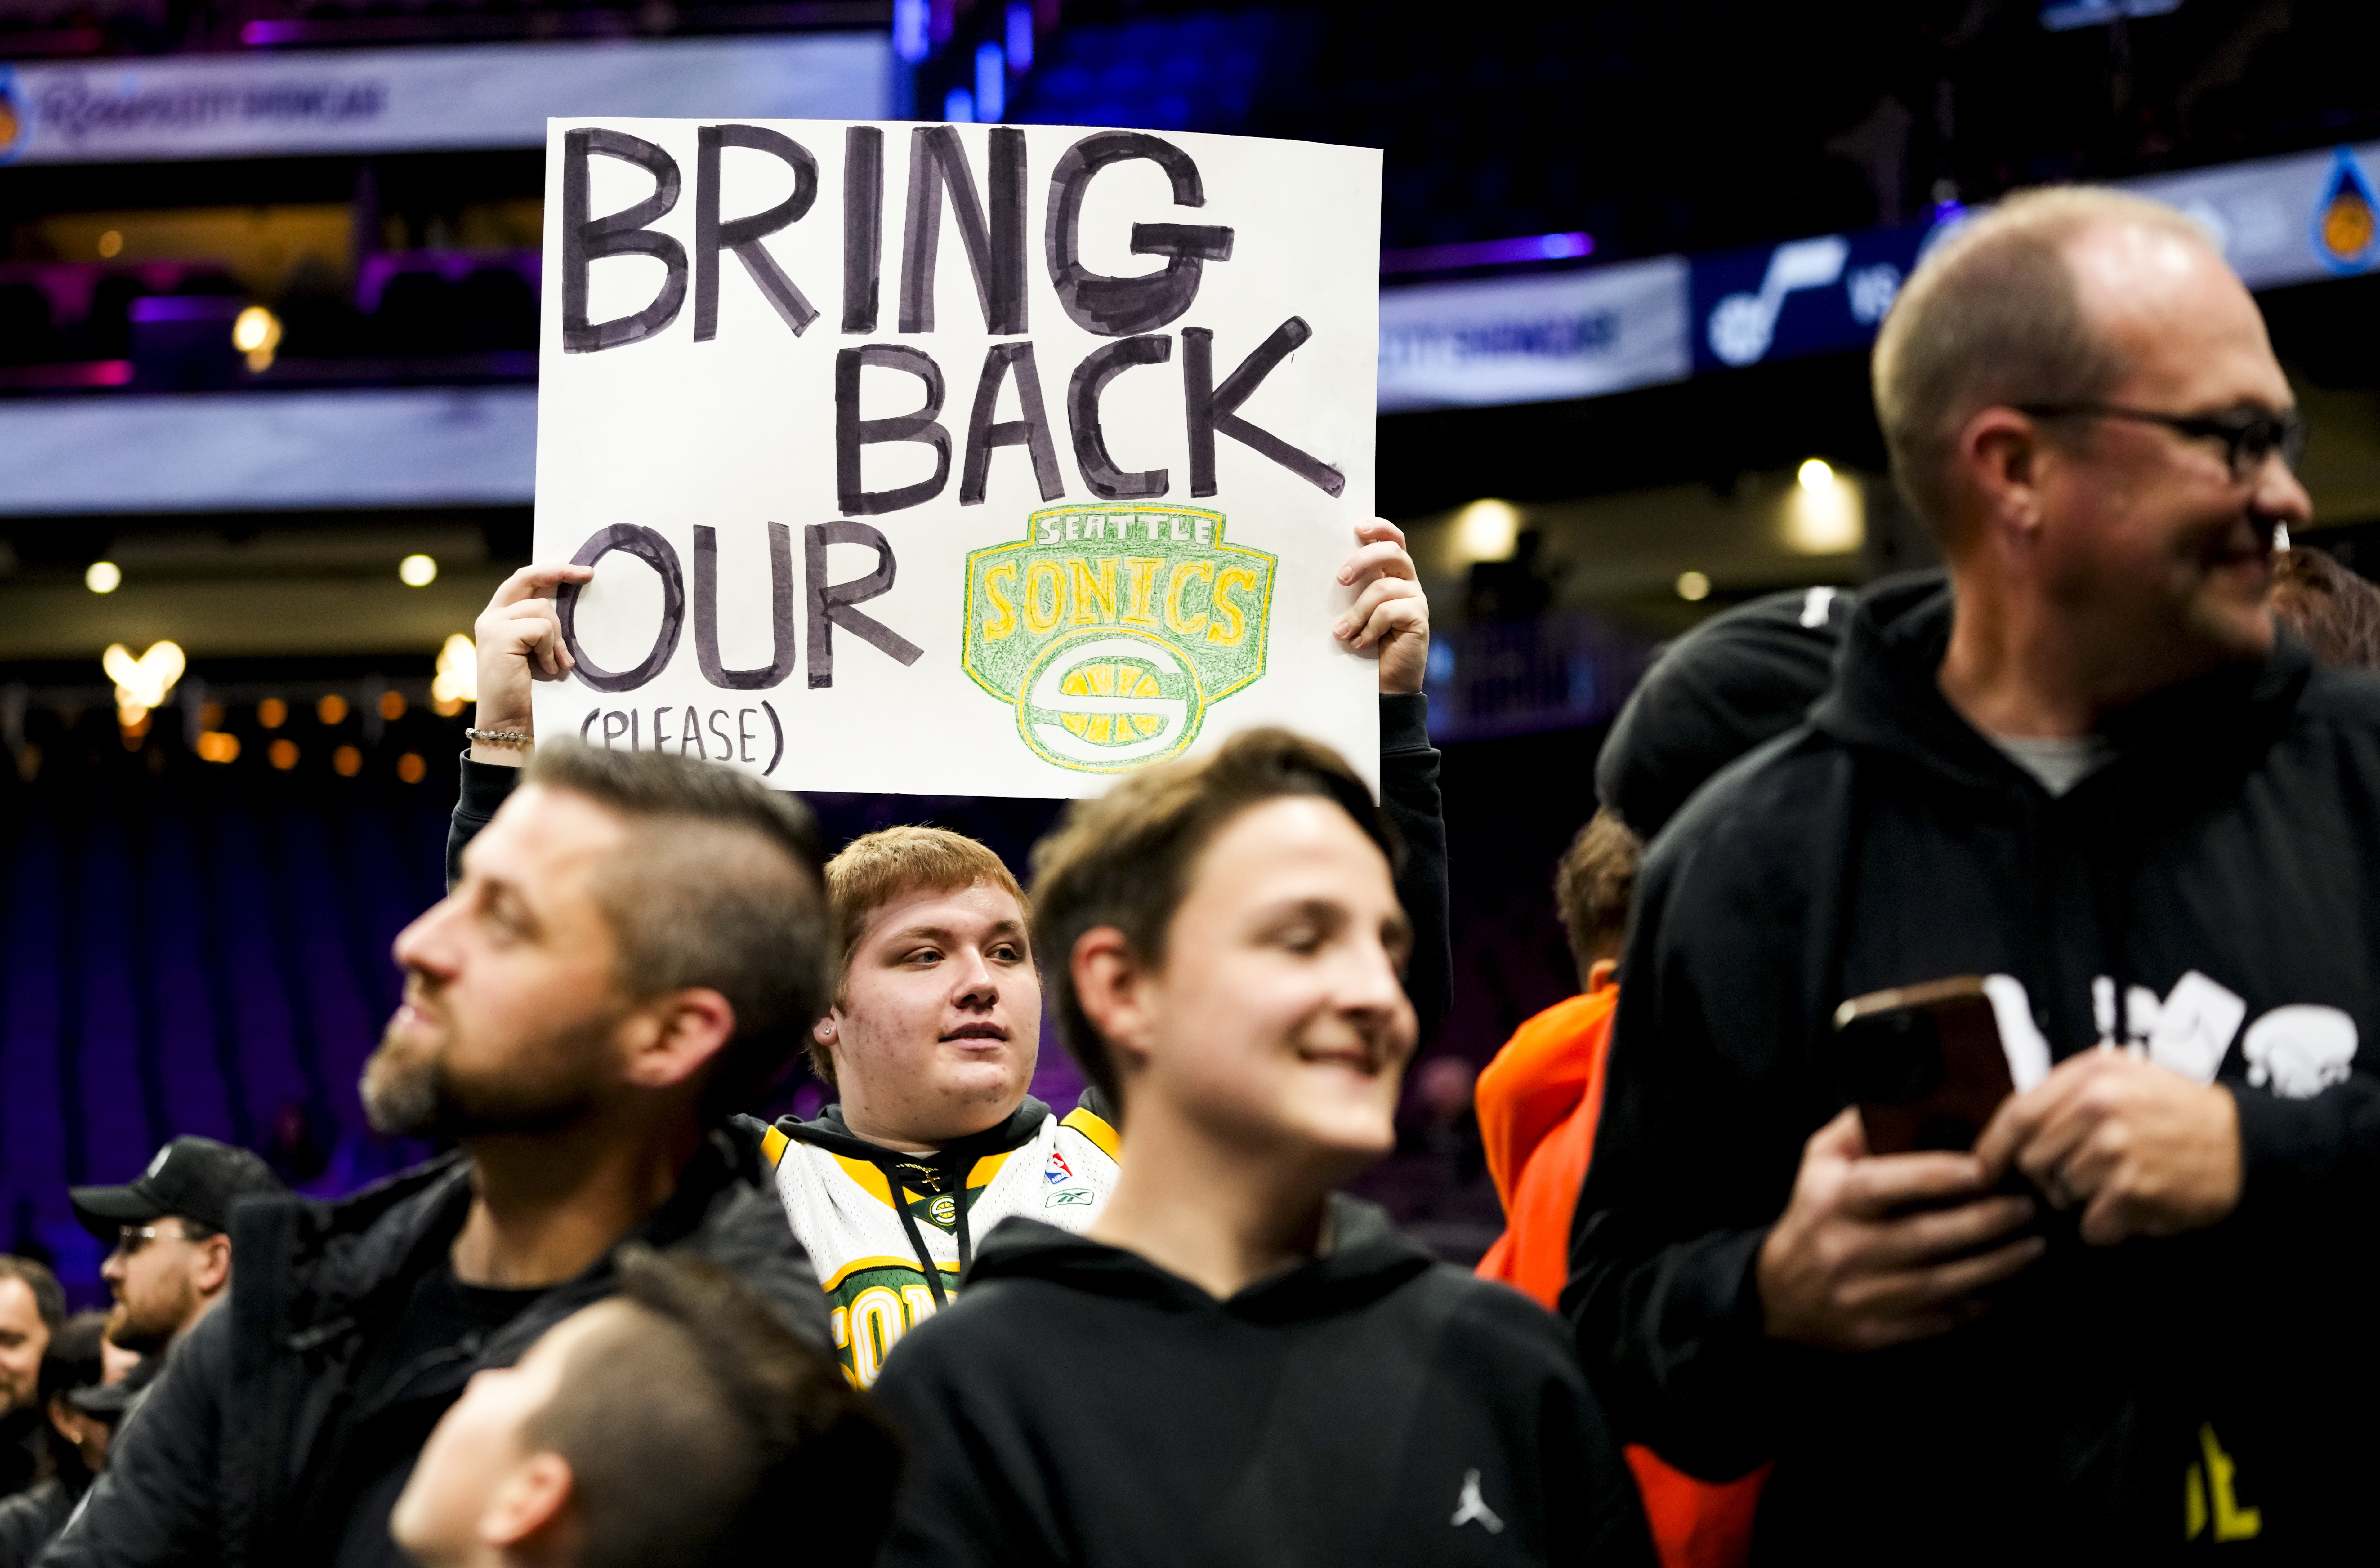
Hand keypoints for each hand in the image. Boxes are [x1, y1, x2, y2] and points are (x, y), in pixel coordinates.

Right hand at [470, 564, 593, 766]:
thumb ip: (545, 628)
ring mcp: (492, 625)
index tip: (581, 572)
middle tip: (588, 574)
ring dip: (558, 638)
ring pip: (542, 610)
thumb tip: (573, 605)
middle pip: (527, 578)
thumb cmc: (529, 691)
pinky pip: (541, 629)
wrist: (510, 721)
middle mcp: (491, 616)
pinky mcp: (499, 636)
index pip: (524, 581)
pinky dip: (551, 649)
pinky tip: (548, 668)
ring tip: (558, 663)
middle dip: (559, 571)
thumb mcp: (539, 651)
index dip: (551, 571)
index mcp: (499, 617)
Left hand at [1333, 518, 1429, 694]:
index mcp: (1391, 573)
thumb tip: (1322, 573)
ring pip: (1383, 588)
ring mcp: (1415, 599)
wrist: (1385, 682)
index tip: (1358, 527)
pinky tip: (1361, 643)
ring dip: (1357, 611)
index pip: (1393, 539)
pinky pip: (1389, 612)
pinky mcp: (1419, 618)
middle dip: (1363, 560)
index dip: (1380, 528)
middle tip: (1340, 578)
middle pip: (1392, 552)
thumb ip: (1350, 591)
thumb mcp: (1353, 611)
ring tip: (1342, 633)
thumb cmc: (1364, 643)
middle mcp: (1407, 581)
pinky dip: (1370, 628)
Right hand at [1758, 1107, 2042, 1351]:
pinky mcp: (1876, 1334)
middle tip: (2027, 1206)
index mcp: (1832, 1201)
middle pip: (1925, 1237)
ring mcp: (1861, 1296)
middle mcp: (1844, 1249)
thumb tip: (1906, 1095)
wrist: (1778, 1293)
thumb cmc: (1813, 1212)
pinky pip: (1939, 1320)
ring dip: (1995, 1266)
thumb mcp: (1820, 1161)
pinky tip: (2008, 1288)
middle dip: (1985, 1223)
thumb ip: (1857, 1127)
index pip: (1885, 1186)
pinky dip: (1979, 1305)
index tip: (1984, 1168)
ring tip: (2034, 1246)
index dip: (1935, 1176)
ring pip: (1941, 1284)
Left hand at [1974, 1049, 2241, 1245]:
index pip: (2015, 1114)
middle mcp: (2097, 1105)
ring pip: (2059, 1192)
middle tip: (2085, 1177)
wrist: (2246, 1145)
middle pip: (2031, 1159)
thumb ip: (2066, 1096)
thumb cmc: (2175, 1114)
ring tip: (2119, 1185)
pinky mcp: (2132, 1189)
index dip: (1993, 1148)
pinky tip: (2134, 1209)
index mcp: (2090, 1074)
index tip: (1983, 1170)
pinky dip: (2107, 1227)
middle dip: (2048, 1177)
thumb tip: (2009, 1132)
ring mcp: (2114, 1148)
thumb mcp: (2121, 1079)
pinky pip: (2091, 1225)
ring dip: (2084, 1200)